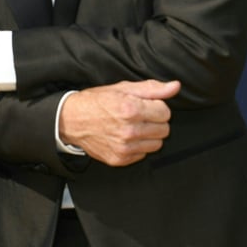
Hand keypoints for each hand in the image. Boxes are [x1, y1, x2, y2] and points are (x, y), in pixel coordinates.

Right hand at [59, 79, 180, 166]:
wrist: (71, 120)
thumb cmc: (96, 101)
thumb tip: (175, 87)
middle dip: (155, 121)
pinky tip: (125, 137)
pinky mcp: (120, 159)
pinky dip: (138, 146)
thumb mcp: (122, 88)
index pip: (165, 112)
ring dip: (149, 135)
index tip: (145, 105)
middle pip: (164, 129)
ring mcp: (125, 147)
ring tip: (133, 127)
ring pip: (157, 144)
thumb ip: (151, 88)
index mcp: (131, 109)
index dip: (157, 106)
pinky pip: (143, 154)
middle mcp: (129, 130)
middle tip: (140, 116)